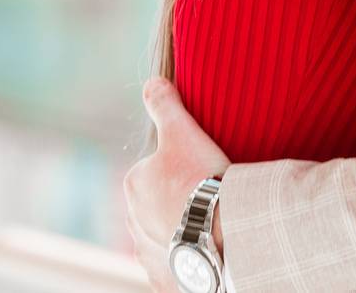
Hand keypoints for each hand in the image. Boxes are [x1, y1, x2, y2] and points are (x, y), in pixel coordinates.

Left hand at [123, 77, 231, 290]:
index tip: (205, 169)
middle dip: (180, 200)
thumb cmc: (201, 179)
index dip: (182, 167)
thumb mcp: (182, 131)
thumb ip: (165, 105)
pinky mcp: (166, 279)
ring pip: (166, 236)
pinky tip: (208, 252)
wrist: (222, 234)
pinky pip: (176, 267)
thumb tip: (152, 82)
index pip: (155, 169)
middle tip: (212, 195)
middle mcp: (133, 222)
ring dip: (183, 231)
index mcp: (134, 184)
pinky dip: (189, 260)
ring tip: (214, 225)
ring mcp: (149, 254)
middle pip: (159, 204)